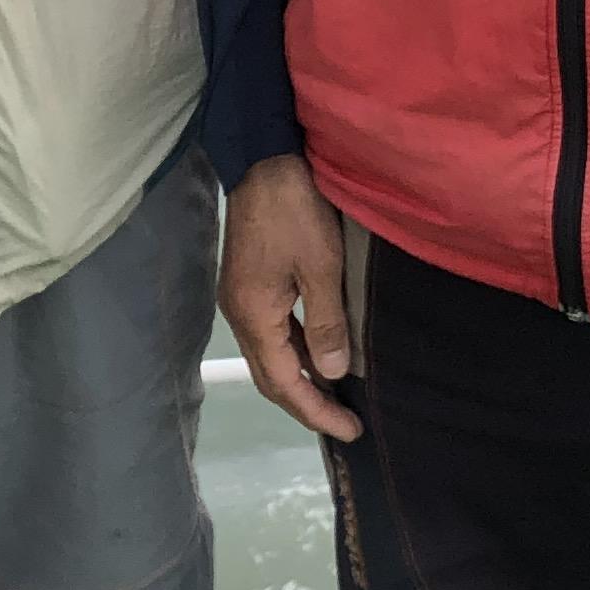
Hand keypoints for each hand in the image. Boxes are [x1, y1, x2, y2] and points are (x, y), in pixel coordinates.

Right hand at [218, 154, 360, 441]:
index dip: (316, 411)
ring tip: (335, 397)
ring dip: (300, 379)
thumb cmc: (295, 210)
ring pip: (270, 355)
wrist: (263, 159)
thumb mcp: (321, 266)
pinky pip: (272, 333)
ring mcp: (240, 298)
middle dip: (306, 404)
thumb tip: (333, 373)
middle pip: (270, 376)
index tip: (350, 430)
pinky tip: (318, 353)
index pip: (284, 383)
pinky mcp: (248, 283)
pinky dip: (295, 351)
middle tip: (345, 423)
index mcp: (254, 316)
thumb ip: (326, 323)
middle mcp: (239, 314)